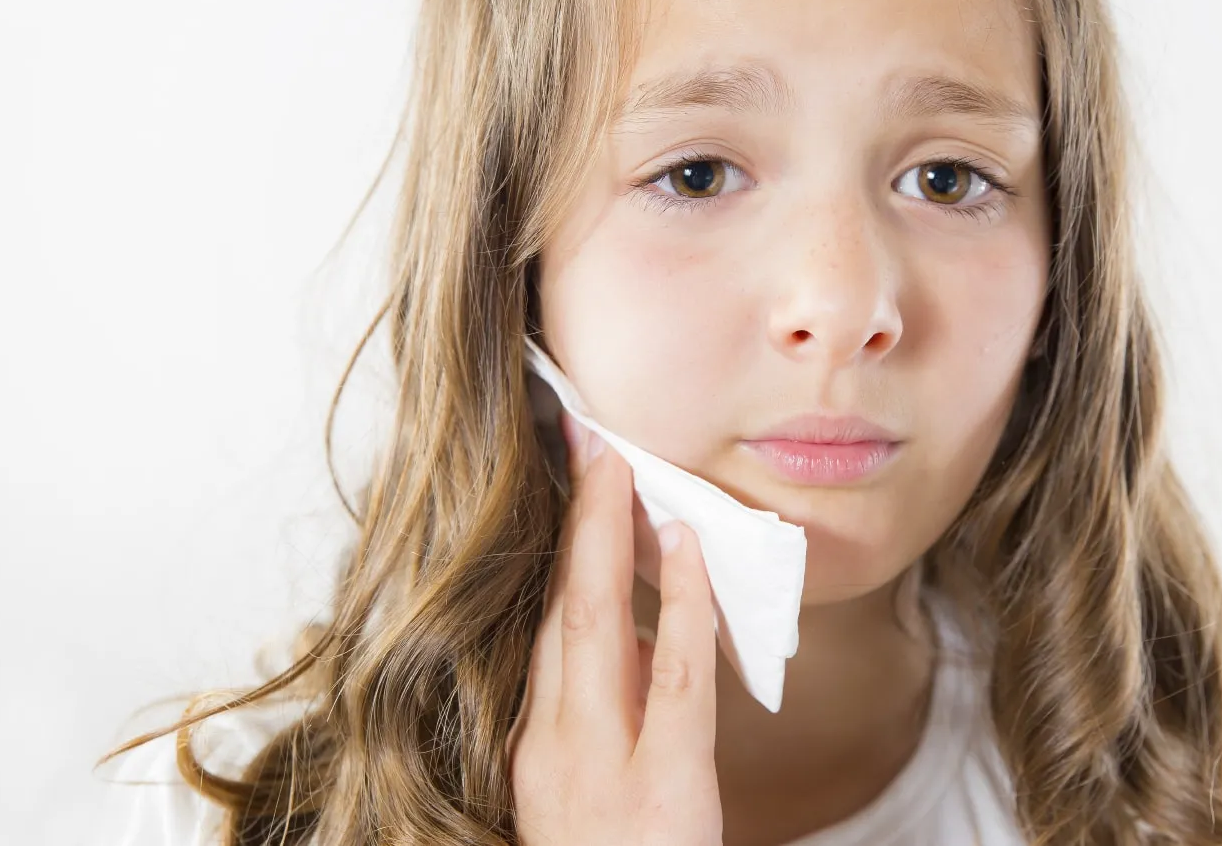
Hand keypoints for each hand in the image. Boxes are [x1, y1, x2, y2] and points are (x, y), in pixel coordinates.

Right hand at [507, 412, 723, 845]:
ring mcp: (602, 763)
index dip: (558, 545)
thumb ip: (606, 711)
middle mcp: (553, 745)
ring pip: (596, 626)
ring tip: (618, 464)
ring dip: (607, 538)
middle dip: (571, 518)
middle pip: (557, 608)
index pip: (543, 623)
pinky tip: (684, 549)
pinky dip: (678, 604)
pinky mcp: (665, 782)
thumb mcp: (590, 786)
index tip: (573, 474)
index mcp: (537, 743)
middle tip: (587, 435)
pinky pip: (674, 676)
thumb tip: (641, 631)